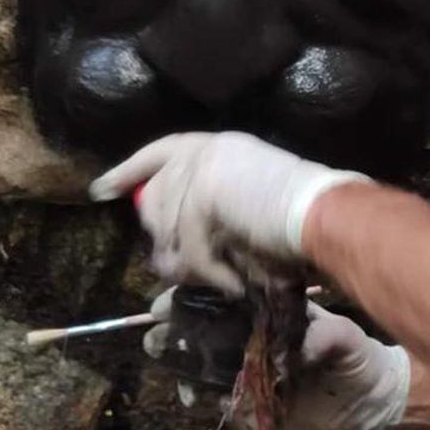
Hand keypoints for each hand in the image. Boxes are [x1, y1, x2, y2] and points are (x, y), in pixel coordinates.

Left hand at [88, 132, 368, 293]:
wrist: (327, 216)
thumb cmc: (307, 219)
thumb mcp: (249, 207)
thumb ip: (213, 211)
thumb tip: (170, 245)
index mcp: (221, 146)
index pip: (162, 151)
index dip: (130, 171)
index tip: (101, 190)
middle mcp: (205, 150)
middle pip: (157, 195)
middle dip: (162, 237)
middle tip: (176, 267)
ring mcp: (201, 169)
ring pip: (167, 228)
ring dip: (188, 263)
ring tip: (212, 281)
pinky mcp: (201, 194)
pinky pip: (187, 247)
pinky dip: (209, 272)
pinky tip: (232, 283)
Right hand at [143, 288, 409, 429]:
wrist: (372, 400)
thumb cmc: (359, 356)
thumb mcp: (346, 338)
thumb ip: (326, 337)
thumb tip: (301, 348)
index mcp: (268, 315)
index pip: (224, 302)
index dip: (195, 299)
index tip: (171, 301)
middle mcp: (253, 342)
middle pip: (204, 334)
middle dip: (177, 333)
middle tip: (159, 337)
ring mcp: (252, 373)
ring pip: (206, 370)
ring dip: (185, 371)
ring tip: (177, 376)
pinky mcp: (257, 406)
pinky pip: (226, 406)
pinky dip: (212, 404)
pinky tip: (201, 402)